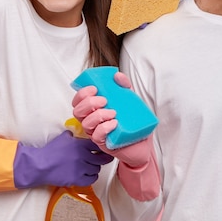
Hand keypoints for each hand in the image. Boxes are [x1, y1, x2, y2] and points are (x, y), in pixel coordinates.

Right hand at [13, 130, 113, 188]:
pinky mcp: (77, 179)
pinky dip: (91, 177)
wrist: (41, 165)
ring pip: (97, 169)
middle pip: (102, 158)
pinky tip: (88, 175)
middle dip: (105, 158)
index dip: (102, 147)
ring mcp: (81, 168)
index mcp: (80, 144)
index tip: (105, 148)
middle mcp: (83, 156)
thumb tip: (74, 132)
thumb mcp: (62, 138)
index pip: (99, 145)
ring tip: (91, 166)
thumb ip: (71, 135)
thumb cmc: (50, 151)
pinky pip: (92, 179)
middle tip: (105, 158)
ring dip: (95, 168)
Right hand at [72, 72, 160, 199]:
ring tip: (113, 112)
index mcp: (95, 109)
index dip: (82, 93)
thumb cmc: (133, 122)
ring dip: (98, 115)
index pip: (78, 101)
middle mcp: (92, 121)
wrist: (144, 143)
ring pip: (85, 123)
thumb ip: (123, 86)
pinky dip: (105, 127)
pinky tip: (115, 123)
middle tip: (104, 100)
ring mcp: (97, 133)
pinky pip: (97, 136)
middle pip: (77, 111)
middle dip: (89, 103)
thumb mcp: (129, 100)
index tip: (94, 88)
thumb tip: (117, 76)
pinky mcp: (104, 144)